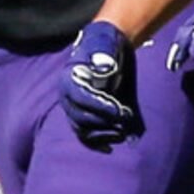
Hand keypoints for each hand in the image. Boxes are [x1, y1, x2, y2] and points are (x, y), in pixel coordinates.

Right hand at [62, 21, 141, 149]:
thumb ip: (103, 55)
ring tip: (123, 133)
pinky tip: (110, 148)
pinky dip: (97, 144)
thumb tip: (104, 69)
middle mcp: (67, 97)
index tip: (119, 110)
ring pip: (83, 130)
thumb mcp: (105, 44)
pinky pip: (85, 136)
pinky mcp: (84, 116)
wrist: (105, 46)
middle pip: (80, 117)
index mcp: (69, 79)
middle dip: (104, 122)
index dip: (99, 106)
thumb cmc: (105, 44)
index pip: (80, 98)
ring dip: (102, 135)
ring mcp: (74, 108)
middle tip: (125, 120)